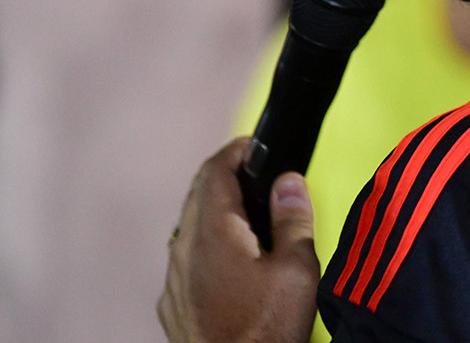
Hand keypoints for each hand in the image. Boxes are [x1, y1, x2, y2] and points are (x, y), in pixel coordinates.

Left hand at [158, 137, 318, 342]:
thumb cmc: (266, 334)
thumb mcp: (296, 274)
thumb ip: (292, 221)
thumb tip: (288, 181)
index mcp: (212, 231)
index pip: (215, 170)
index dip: (237, 150)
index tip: (257, 145)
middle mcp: (183, 249)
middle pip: (199, 195)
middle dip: (228, 178)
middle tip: (259, 177)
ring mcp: (174, 279)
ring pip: (190, 228)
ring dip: (216, 214)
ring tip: (251, 219)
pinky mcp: (173, 306)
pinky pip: (186, 260)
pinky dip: (207, 247)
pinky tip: (233, 264)